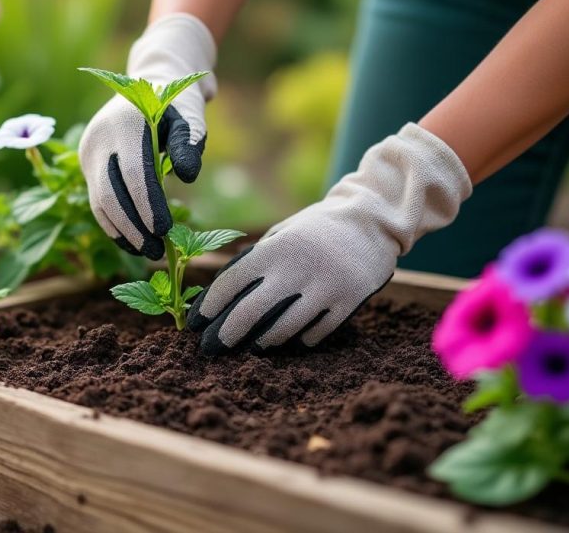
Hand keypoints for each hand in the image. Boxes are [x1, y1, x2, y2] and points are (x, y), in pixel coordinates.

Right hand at [80, 13, 215, 259]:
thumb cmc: (177, 103)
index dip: (148, 206)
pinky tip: (133, 242)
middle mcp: (98, 137)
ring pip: (99, 201)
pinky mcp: (87, 164)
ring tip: (148, 252)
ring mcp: (88, 152)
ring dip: (122, 231)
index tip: (165, 232)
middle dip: (133, 226)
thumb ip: (190, 143)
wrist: (150, 82)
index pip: (133, 173)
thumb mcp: (191, 115)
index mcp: (124, 122)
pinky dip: (113, 224)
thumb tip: (187, 177)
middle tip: (157, 252)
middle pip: (109, 192)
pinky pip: (97, 200)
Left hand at [187, 123, 472, 352]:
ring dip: (263, 342)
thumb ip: (257, 259)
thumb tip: (221, 293)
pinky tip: (291, 342)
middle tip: (212, 348)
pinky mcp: (349, 302)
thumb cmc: (316, 229)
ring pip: (284, 329)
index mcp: (276, 248)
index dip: (210, 305)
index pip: (232, 281)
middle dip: (227, 334)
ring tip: (252, 347)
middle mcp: (297, 268)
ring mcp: (325, 287)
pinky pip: (318, 333)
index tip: (195, 321)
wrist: (373, 220)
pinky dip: (301, 340)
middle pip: (251, 312)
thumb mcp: (283, 234)